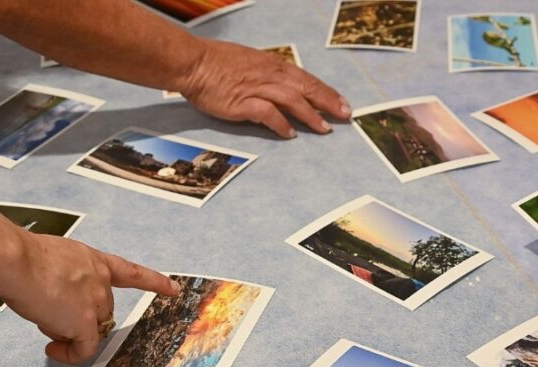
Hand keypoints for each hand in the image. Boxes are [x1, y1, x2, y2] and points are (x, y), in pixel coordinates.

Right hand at [0, 232, 178, 363]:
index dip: (154, 282)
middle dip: (78, 318)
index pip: (130, 273)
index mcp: (94, 261)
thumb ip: (64, 278)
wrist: (17, 262)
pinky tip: (53, 350)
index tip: (175, 289)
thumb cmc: (21, 256)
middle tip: (48, 312)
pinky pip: (84, 349)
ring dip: (66, 331)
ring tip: (41, 317)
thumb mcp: (52, 259)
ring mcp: (96, 303)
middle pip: (101, 311)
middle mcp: (101, 281)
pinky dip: (70, 354)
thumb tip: (54, 300)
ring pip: (89, 329)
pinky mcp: (85, 324)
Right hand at [181, 39, 350, 138]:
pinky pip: (268, 114)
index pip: (306, 79)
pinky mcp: (243, 103)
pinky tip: (290, 134)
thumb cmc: (217, 62)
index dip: (326, 92)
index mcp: (272, 65)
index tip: (342, 103)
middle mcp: (269, 75)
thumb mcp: (250, 62)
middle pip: (306, 89)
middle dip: (328, 102)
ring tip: (324, 129)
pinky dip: (281, 124)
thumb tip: (284, 87)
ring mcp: (257, 89)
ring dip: (310, 116)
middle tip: (345, 115)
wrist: (192, 62)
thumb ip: (268, 74)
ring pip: (292, 101)